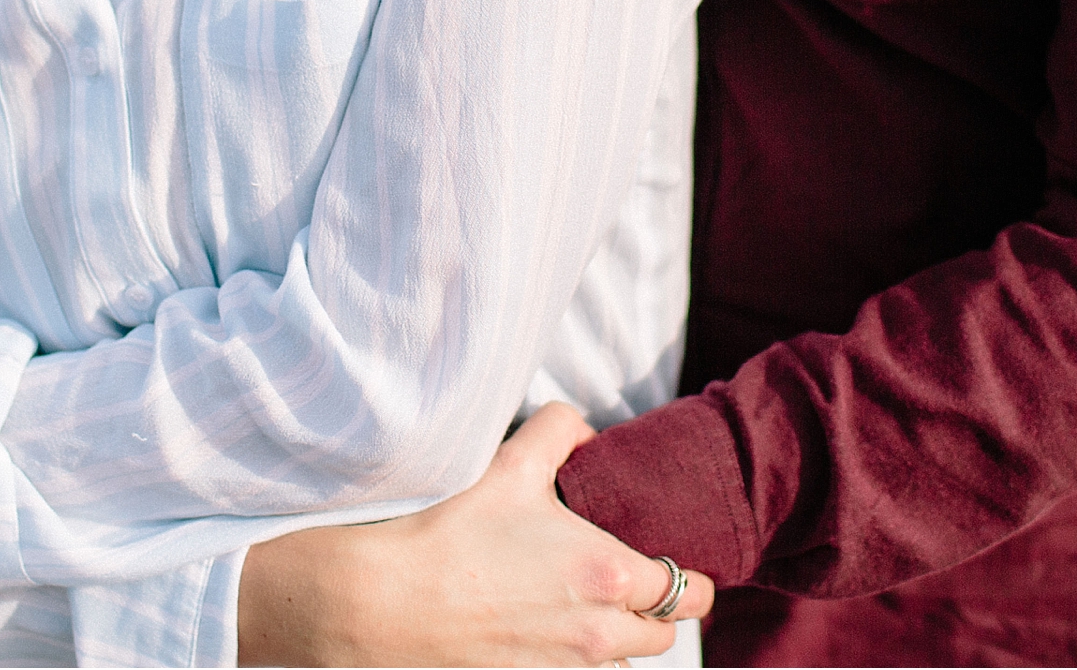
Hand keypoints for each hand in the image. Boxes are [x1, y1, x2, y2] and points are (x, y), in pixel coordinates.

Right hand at [236, 403, 714, 666]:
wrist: (388, 605)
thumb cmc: (453, 535)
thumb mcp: (513, 463)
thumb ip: (563, 430)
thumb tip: (587, 432)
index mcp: (609, 576)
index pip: (688, 592)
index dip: (688, 575)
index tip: (673, 561)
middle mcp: (599, 634)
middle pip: (663, 636)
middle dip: (655, 609)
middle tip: (631, 579)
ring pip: (621, 662)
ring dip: (615, 636)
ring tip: (583, 602)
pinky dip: (577, 657)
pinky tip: (547, 628)